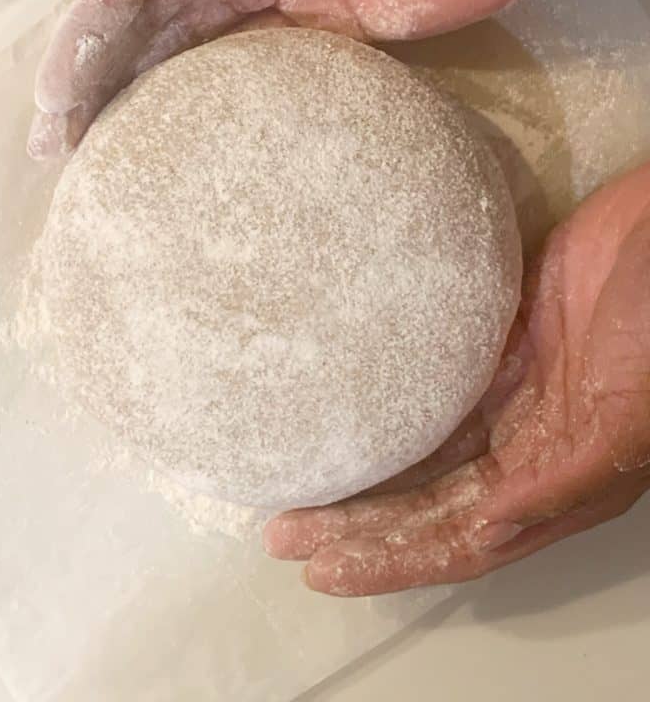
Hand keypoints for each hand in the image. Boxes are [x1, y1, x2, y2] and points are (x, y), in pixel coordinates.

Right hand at [28, 0, 580, 156]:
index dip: (80, 43)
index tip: (53, 108)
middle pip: (143, 27)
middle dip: (96, 82)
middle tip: (61, 151)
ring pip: (186, 55)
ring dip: (141, 100)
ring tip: (105, 160)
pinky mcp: (318, 35)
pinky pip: (246, 73)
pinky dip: (207, 105)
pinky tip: (182, 145)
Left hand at [263, 163, 649, 595]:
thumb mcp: (622, 416)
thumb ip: (557, 481)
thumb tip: (483, 533)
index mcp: (557, 475)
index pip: (458, 537)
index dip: (391, 557)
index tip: (320, 567)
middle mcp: (527, 442)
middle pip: (426, 498)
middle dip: (358, 523)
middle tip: (283, 530)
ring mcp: (507, 386)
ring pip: (421, 445)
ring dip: (363, 469)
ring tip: (297, 479)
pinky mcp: (493, 333)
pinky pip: (426, 378)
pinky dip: (382, 399)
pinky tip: (342, 403)